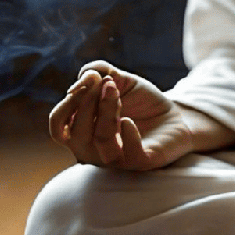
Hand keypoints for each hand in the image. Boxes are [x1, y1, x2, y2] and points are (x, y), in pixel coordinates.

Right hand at [49, 61, 194, 169]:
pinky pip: (130, 156)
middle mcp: (93, 149)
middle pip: (77, 132)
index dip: (68, 103)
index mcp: (82, 131)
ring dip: (106, 112)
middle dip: (89, 102)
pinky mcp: (141, 162)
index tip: (88, 80)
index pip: (59, 125)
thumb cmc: (142, 101)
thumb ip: (98, 71)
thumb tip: (83, 77)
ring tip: (117, 92)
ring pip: (101, 141)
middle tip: (108, 83)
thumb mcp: (119, 80)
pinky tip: (129, 120)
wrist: (175, 114)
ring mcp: (117, 158)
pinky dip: (128, 136)